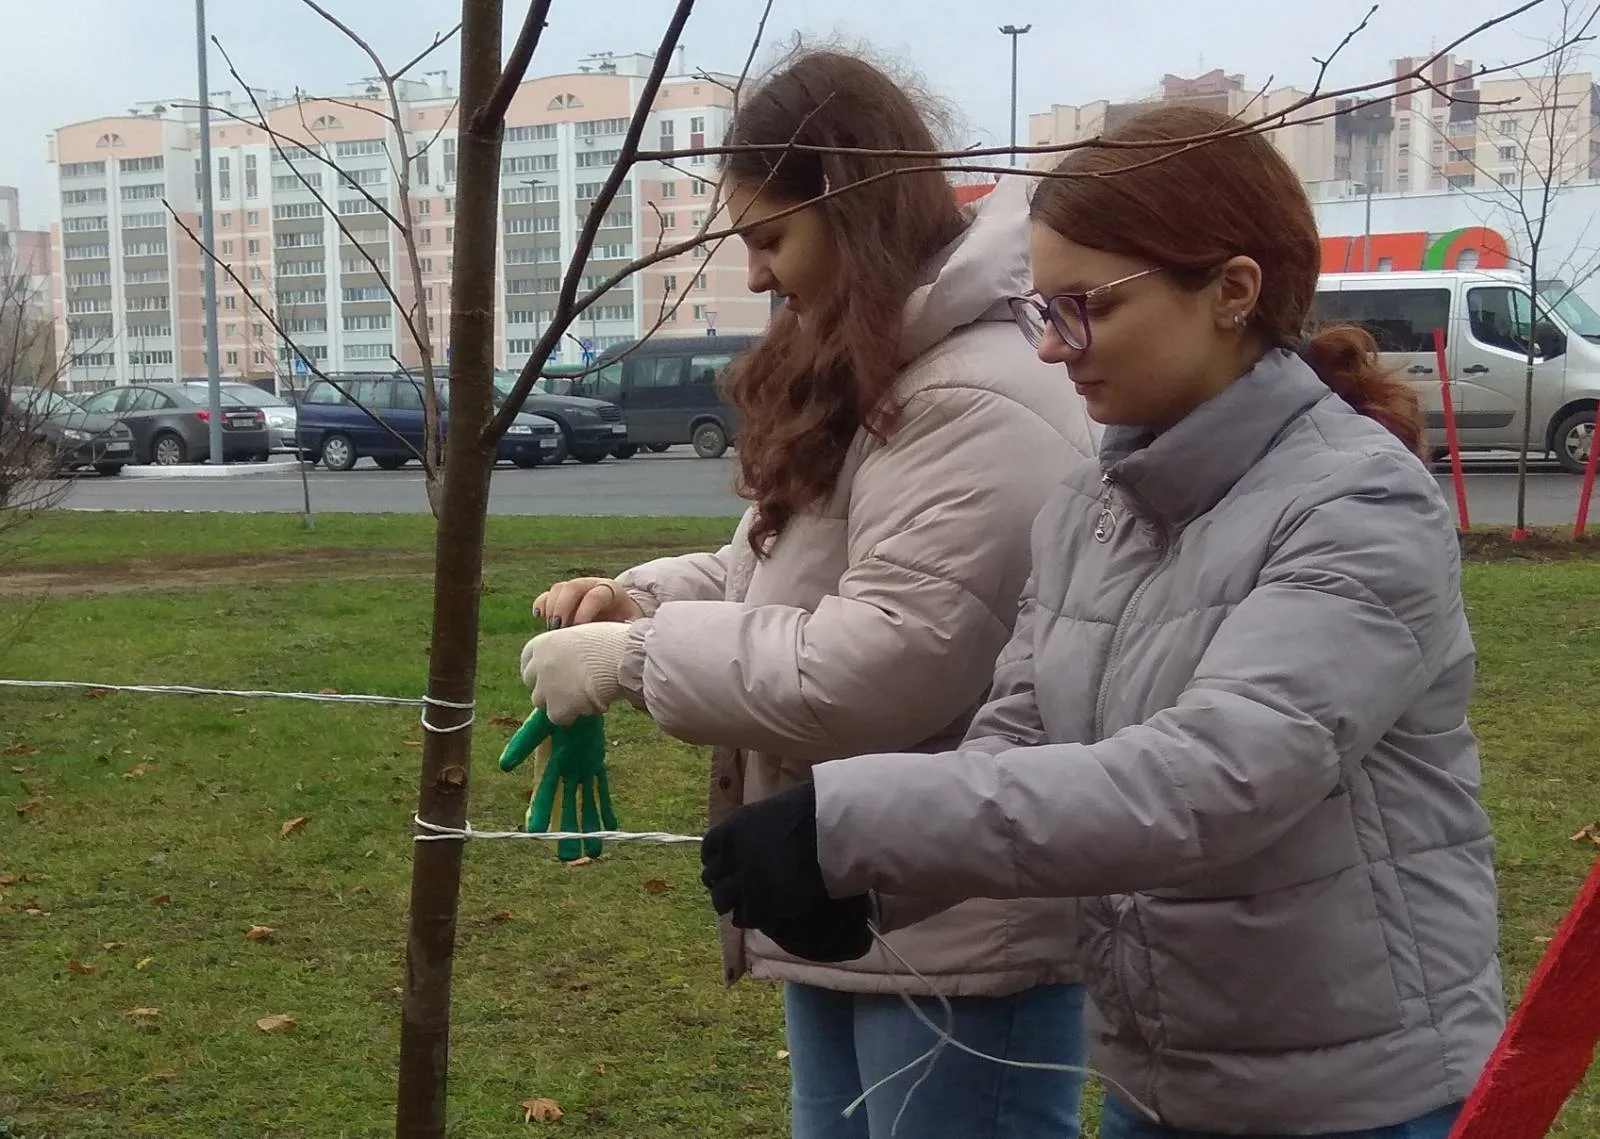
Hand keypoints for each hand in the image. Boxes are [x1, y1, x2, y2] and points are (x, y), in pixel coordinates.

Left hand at [519, 623, 629, 725]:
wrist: (622, 658)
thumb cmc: (612, 642)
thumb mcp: (581, 635)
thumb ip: (568, 649)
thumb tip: (571, 661)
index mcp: (542, 643)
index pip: (528, 660)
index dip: (540, 669)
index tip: (551, 674)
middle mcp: (538, 665)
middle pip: (532, 684)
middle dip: (547, 688)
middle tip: (569, 689)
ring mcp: (545, 688)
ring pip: (543, 704)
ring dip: (560, 704)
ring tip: (584, 698)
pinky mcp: (557, 709)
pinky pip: (559, 718)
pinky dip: (573, 716)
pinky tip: (591, 706)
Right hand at [533, 577, 642, 628]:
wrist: (620, 625)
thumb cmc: (626, 630)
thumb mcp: (631, 629)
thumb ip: (626, 631)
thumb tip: (624, 640)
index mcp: (613, 592)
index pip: (596, 595)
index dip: (586, 611)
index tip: (580, 630)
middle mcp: (593, 585)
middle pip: (573, 587)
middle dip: (563, 607)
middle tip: (559, 628)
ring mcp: (576, 590)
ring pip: (558, 588)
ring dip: (551, 607)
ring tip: (552, 629)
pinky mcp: (562, 599)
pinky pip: (546, 595)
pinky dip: (540, 604)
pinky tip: (539, 617)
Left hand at [700, 782, 872, 962]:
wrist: (827, 834)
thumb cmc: (806, 813)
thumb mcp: (767, 812)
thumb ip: (749, 830)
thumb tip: (747, 840)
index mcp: (730, 831)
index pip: (708, 850)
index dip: (717, 860)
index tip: (724, 866)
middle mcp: (730, 857)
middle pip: (711, 877)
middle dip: (721, 883)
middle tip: (733, 889)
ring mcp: (743, 882)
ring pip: (722, 900)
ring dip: (731, 903)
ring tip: (743, 906)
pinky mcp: (760, 904)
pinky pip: (746, 916)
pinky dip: (751, 916)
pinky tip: (761, 914)